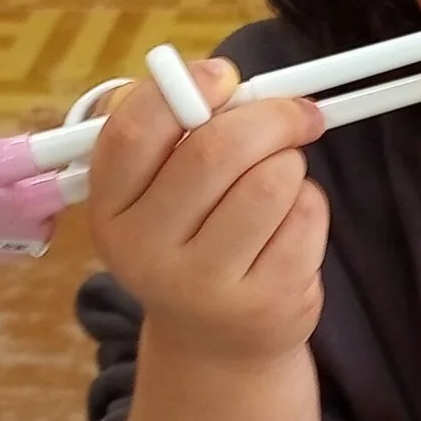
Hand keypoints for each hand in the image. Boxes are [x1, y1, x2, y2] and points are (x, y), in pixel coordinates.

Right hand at [87, 57, 329, 364]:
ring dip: (291, 164)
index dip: (184, 89)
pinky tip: (289, 225)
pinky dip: (310, 203)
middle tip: (296, 113)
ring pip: (273, 179)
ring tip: (279, 182)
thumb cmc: (192, 238)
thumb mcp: (161, 191)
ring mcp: (205, 286)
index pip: (133, 133)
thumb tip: (229, 82)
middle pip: (216, 151)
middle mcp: (146, 253)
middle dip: (269, 117)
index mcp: (110, 211)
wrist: (216, 342)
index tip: (224, 77)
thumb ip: (181, 130)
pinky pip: (307, 216)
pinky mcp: (265, 302)